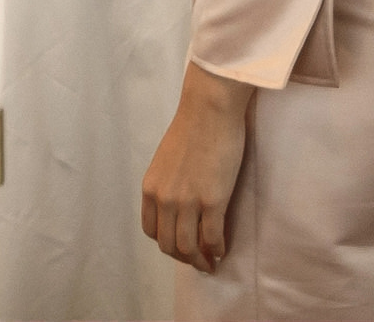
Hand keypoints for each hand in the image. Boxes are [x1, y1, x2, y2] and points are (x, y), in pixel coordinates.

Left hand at [141, 62, 253, 275]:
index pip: (150, 230)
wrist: (208, 111)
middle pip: (168, 244)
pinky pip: (212, 238)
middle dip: (184, 258)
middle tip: (199, 261)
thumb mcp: (167, 162)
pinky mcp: (211, 201)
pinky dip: (217, 250)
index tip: (180, 247)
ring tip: (211, 263)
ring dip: (201, 261)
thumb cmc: (191, 130)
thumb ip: (167, 185)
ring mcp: (186, 202)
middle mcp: (164, 198)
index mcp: (150, 188)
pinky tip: (223, 250)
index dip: (166, 244)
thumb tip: (177, 206)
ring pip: (188, 247)